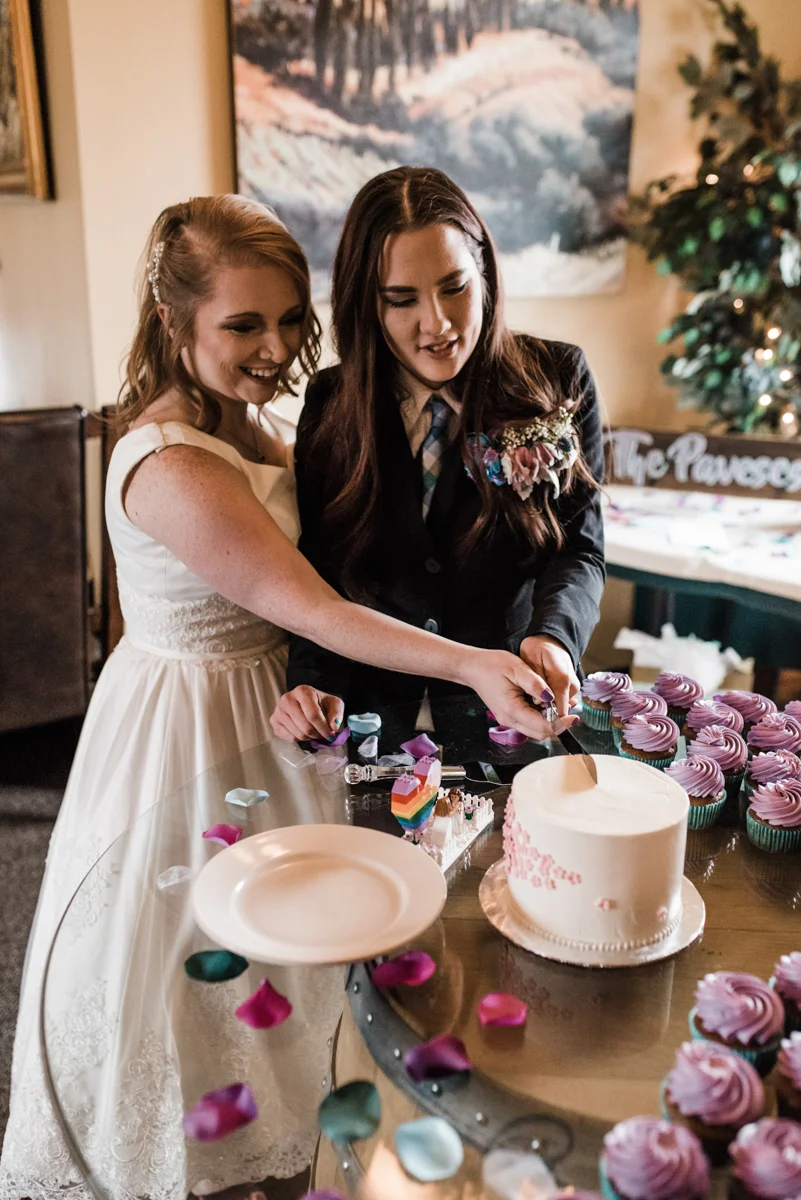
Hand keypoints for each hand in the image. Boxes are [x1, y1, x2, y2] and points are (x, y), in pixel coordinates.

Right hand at [270, 686, 344, 741]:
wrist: (308, 702)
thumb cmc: (322, 703)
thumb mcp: (334, 704)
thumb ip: (336, 715)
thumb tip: (334, 727)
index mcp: (303, 691)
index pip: (313, 715)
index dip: (324, 728)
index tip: (331, 735)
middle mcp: (287, 698)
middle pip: (305, 726)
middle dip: (317, 734)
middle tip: (322, 734)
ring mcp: (278, 710)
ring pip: (298, 734)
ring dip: (309, 737)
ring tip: (314, 731)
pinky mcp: (274, 721)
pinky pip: (289, 738)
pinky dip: (300, 739)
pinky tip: (303, 731)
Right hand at [462, 649, 578, 741]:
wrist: (472, 668)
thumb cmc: (491, 666)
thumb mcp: (517, 668)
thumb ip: (536, 684)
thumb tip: (552, 697)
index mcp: (512, 710)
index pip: (542, 726)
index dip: (561, 723)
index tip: (575, 716)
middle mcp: (510, 720)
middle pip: (541, 733)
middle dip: (558, 725)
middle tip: (572, 710)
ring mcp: (508, 720)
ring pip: (536, 730)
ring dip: (551, 722)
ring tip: (563, 705)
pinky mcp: (510, 716)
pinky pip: (530, 723)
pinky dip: (542, 717)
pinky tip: (549, 704)